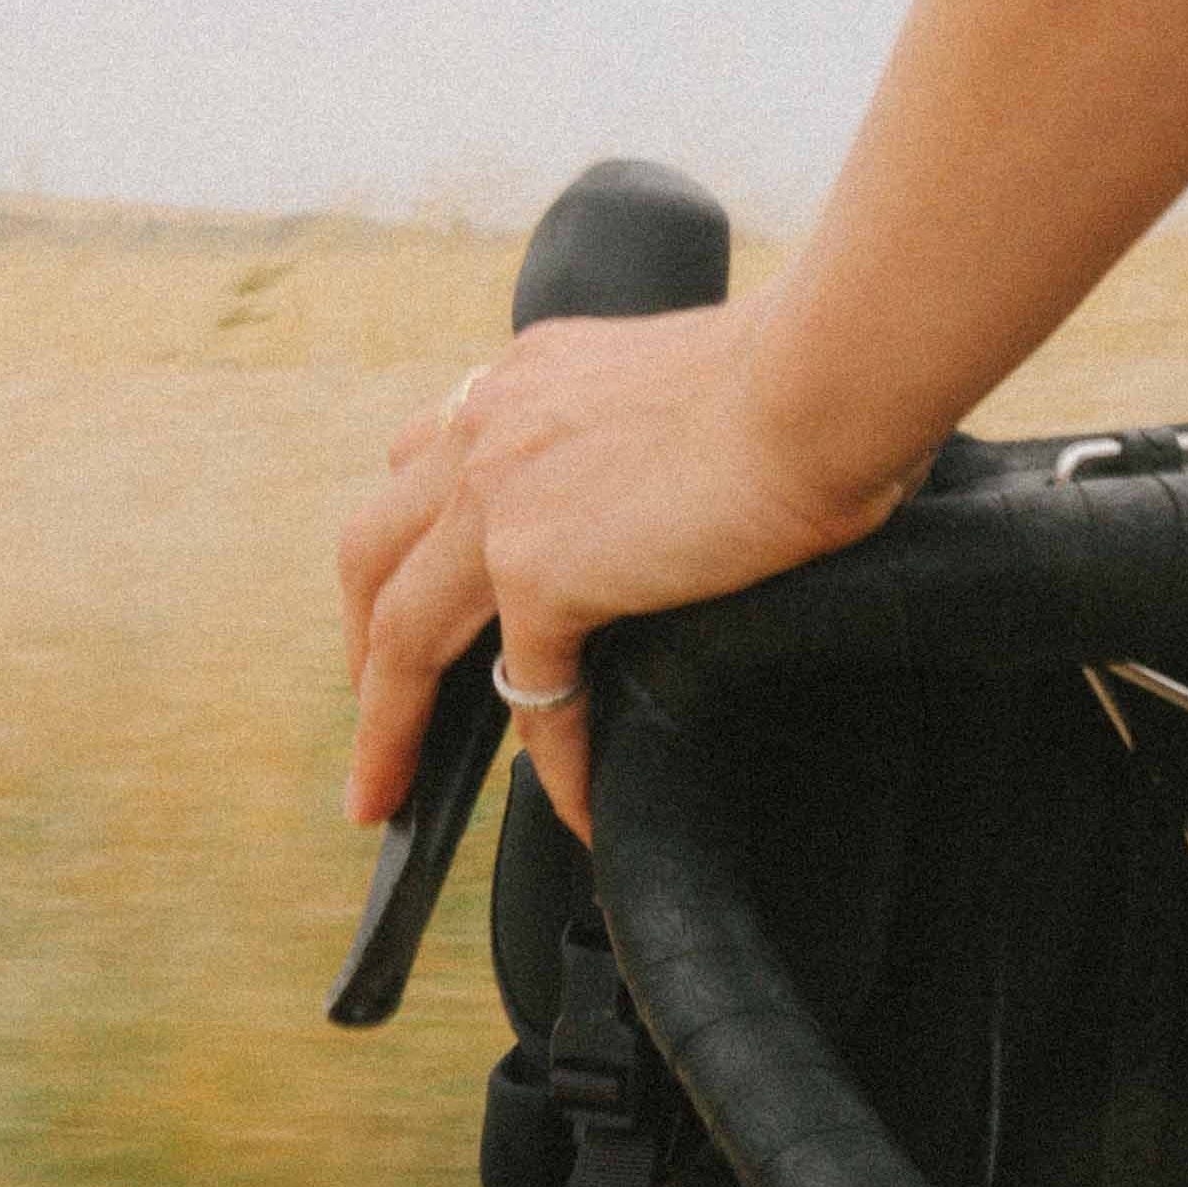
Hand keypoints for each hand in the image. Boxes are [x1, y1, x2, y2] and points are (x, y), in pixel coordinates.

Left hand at [336, 298, 899, 837]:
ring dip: (389, 720)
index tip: (414, 599)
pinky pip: (529, 694)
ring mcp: (500, 500)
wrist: (827, 382)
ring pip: (402, 632)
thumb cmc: (811, 381)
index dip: (413, 545)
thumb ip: (646, 443)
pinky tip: (575, 808)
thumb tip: (677, 507)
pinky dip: (553, 762)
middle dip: (360, 639)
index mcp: (526, 379)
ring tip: (389, 788)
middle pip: (373, 551)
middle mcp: (490, 426)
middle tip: (374, 707)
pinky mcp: (541, 570)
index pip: (431, 466)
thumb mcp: (689, 392)